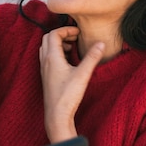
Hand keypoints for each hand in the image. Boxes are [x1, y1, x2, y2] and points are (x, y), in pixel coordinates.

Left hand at [39, 26, 103, 142]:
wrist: (56, 115)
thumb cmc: (67, 96)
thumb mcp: (83, 74)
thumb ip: (92, 57)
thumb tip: (101, 43)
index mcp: (52, 57)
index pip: (54, 34)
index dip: (66, 29)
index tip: (78, 32)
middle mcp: (45, 61)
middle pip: (48, 38)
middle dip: (61, 34)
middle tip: (75, 37)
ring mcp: (44, 69)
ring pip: (46, 48)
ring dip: (58, 44)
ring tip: (73, 48)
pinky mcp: (46, 77)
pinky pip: (48, 58)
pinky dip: (57, 53)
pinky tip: (69, 62)